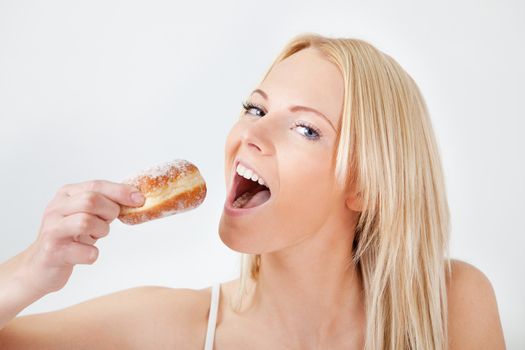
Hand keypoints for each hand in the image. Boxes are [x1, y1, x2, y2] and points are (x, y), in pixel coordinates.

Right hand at [16, 180, 144, 295]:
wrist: (40, 266)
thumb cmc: (69, 238)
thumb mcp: (84, 214)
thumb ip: (103, 203)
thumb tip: (135, 198)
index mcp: (66, 195)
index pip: (96, 185)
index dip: (120, 191)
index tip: (139, 198)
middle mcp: (56, 209)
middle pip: (91, 200)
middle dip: (109, 211)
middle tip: (109, 221)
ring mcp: (52, 230)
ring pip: (86, 222)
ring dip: (101, 231)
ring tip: (95, 236)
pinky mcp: (53, 252)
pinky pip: (86, 252)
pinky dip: (93, 254)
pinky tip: (86, 254)